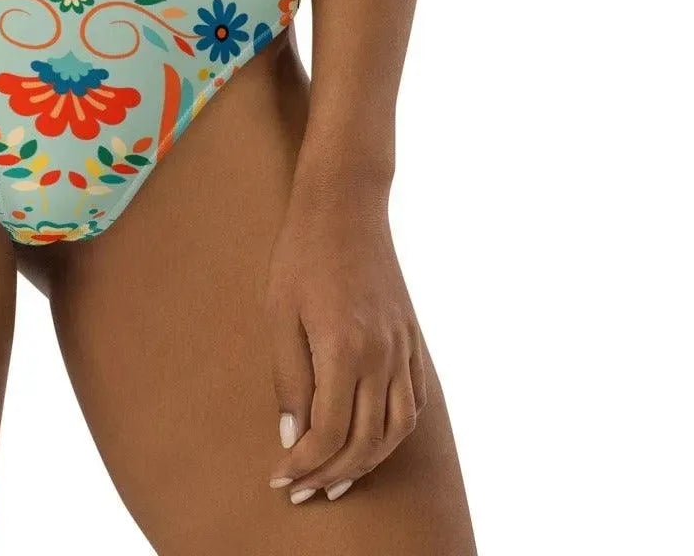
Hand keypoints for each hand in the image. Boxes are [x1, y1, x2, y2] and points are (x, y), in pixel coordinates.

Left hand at [264, 177, 424, 505]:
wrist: (345, 205)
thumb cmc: (301, 255)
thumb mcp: (279, 315)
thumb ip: (288, 381)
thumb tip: (292, 439)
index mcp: (344, 349)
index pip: (329, 434)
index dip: (304, 465)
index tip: (280, 478)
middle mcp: (381, 356)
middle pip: (365, 442)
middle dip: (331, 474)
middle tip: (301, 489)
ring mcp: (402, 348)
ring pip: (397, 430)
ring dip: (367, 462)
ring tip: (335, 477)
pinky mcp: (412, 339)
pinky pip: (414, 402)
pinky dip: (395, 432)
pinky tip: (371, 440)